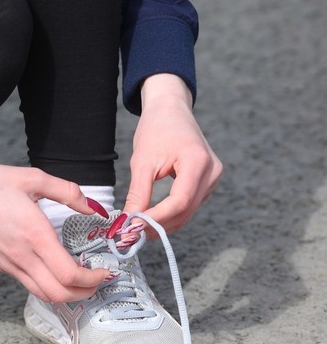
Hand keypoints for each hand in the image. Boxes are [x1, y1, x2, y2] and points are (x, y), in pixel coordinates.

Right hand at [0, 146, 108, 301]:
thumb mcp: (33, 177)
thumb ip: (68, 192)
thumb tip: (94, 208)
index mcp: (34, 236)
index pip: (69, 274)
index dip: (92, 278)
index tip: (106, 270)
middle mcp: (21, 257)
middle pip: (58, 294)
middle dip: (84, 293)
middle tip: (98, 281)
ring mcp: (8, 264)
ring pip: (42, 294)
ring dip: (66, 294)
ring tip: (81, 281)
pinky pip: (28, 283)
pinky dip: (47, 285)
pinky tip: (54, 270)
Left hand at [123, 74, 222, 233]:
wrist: (170, 109)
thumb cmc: (156, 129)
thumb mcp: (142, 161)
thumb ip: (138, 193)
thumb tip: (129, 221)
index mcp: (198, 161)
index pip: (179, 201)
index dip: (157, 218)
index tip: (134, 227)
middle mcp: (212, 171)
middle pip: (186, 210)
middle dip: (159, 224)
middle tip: (133, 234)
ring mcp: (213, 177)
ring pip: (189, 211)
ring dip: (165, 223)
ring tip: (139, 228)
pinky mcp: (208, 180)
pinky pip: (190, 204)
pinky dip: (172, 214)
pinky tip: (153, 218)